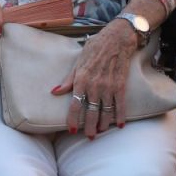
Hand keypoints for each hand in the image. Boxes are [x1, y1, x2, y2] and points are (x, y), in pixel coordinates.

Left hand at [54, 19, 141, 137]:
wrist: (116, 38)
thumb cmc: (95, 48)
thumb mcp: (78, 62)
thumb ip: (68, 80)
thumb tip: (55, 92)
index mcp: (81, 80)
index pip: (75, 105)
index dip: (73, 119)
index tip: (72, 129)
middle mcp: (94, 85)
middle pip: (91, 112)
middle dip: (90, 127)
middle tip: (89, 137)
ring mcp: (109, 86)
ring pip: (106, 112)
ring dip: (104, 124)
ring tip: (101, 131)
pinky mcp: (121, 85)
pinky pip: (120, 105)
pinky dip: (120, 116)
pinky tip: (119, 125)